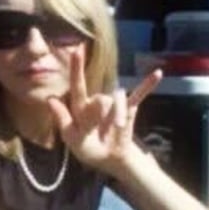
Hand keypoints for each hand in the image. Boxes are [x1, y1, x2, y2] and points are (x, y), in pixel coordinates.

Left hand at [47, 51, 160, 173]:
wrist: (112, 159)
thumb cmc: (88, 149)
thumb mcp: (72, 139)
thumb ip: (63, 120)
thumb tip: (50, 99)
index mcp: (81, 108)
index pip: (77, 85)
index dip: (76, 68)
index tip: (77, 50)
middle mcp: (96, 102)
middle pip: (99, 98)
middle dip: (100, 114)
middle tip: (98, 132)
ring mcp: (113, 104)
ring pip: (117, 99)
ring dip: (119, 115)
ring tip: (119, 128)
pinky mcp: (129, 109)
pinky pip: (139, 94)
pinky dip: (147, 85)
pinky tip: (157, 74)